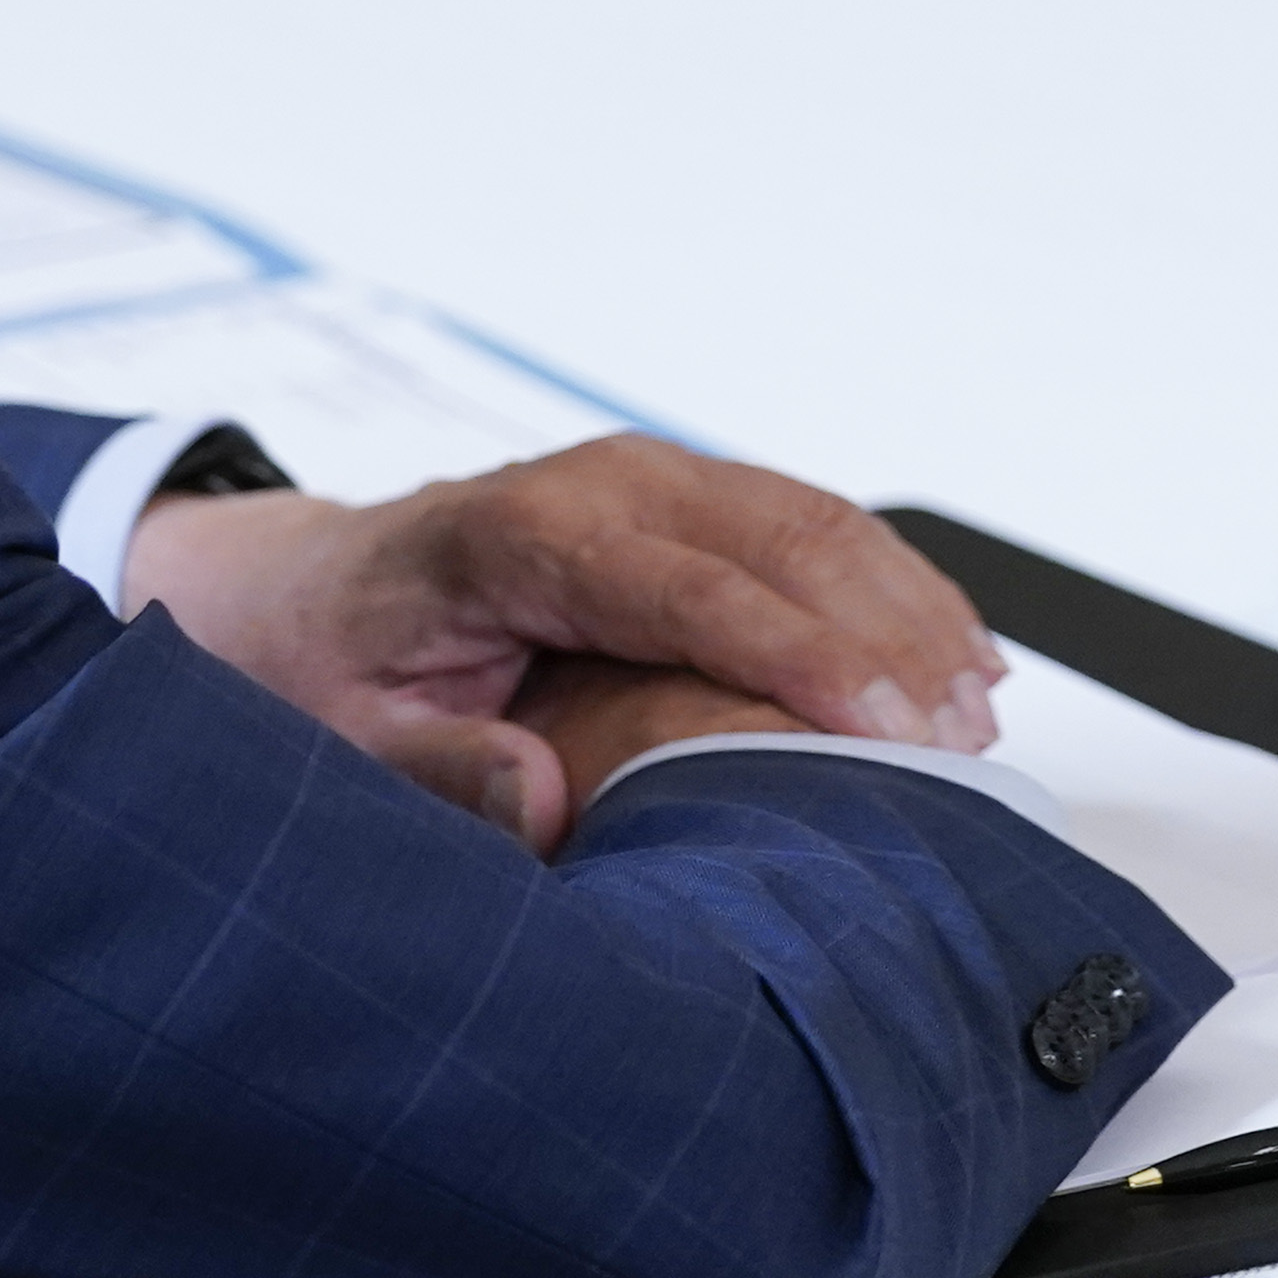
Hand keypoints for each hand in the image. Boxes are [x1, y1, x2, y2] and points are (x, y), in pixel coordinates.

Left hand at [120, 437, 1006, 851]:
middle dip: (885, 640)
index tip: (879, 727)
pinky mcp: (684, 502)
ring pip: (816, 521)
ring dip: (909, 613)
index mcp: (511, 533)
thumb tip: (538, 796)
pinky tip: (955, 655)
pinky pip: (814, 527)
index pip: (685, 585)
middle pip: (779, 538)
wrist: (299, 592)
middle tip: (960, 746)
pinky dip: (894, 589)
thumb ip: (432, 774)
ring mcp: (648, 480)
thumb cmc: (322, 668)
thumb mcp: (339, 743)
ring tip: (978, 715)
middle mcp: (596, 484)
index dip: (794, 654)